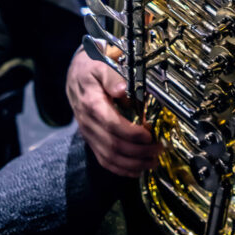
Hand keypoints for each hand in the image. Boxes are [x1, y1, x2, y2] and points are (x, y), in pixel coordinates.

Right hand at [66, 46, 160, 177]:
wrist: (75, 74)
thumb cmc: (92, 67)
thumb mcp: (101, 64)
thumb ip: (111, 77)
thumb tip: (122, 89)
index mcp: (91, 103)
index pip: (112, 125)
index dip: (131, 134)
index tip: (149, 135)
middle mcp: (88, 122)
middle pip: (113, 145)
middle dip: (138, 152)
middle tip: (159, 149)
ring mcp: (88, 133)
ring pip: (109, 157)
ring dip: (132, 164)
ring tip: (153, 161)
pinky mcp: (91, 139)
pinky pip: (104, 160)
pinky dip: (121, 169)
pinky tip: (137, 170)